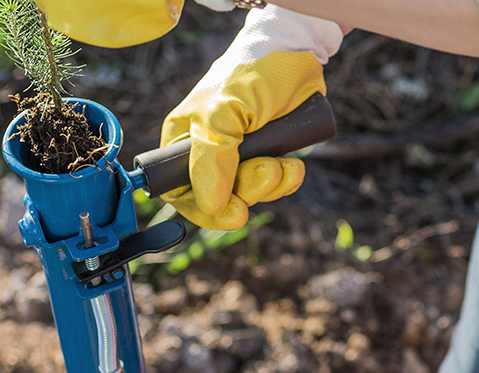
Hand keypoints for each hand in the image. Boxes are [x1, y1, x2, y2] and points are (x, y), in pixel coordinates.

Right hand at [160, 7, 342, 229]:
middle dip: (247, 192)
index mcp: (184, 140)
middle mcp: (209, 152)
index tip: (231, 212)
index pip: (179, 191)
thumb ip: (211, 158)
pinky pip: (273, 187)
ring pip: (249, 195)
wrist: (298, 55)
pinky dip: (286, 181)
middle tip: (267, 171)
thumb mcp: (222, 113)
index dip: (203, 208)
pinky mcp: (267, 158)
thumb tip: (210, 204)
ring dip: (269, 185)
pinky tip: (293, 165)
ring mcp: (239, 157)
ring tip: (282, 163)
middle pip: (219, 198)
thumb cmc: (252, 73)